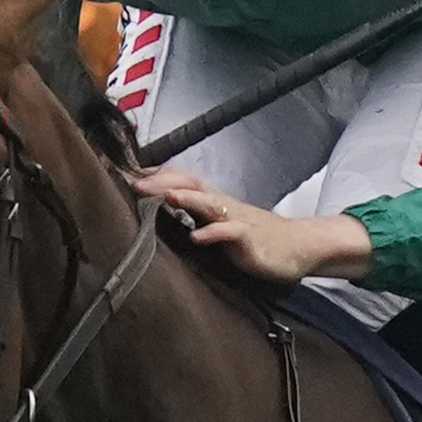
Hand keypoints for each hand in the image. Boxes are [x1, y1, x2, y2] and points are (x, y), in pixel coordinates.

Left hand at [133, 168, 369, 284]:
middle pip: (190, 185)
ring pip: (209, 203)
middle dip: (161, 183)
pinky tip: (197, 237)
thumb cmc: (256, 237)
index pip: (180, 180)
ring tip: (163, 197)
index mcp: (213, 200)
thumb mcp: (220, 222)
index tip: (123, 173)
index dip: (153, 176)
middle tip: (132, 182)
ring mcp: (237, 220)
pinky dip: (213, 234)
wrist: (298, 247)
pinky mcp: (250, 240)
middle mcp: (222, 204)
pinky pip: (231, 233)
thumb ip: (195, 214)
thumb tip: (160, 209)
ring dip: (186, 200)